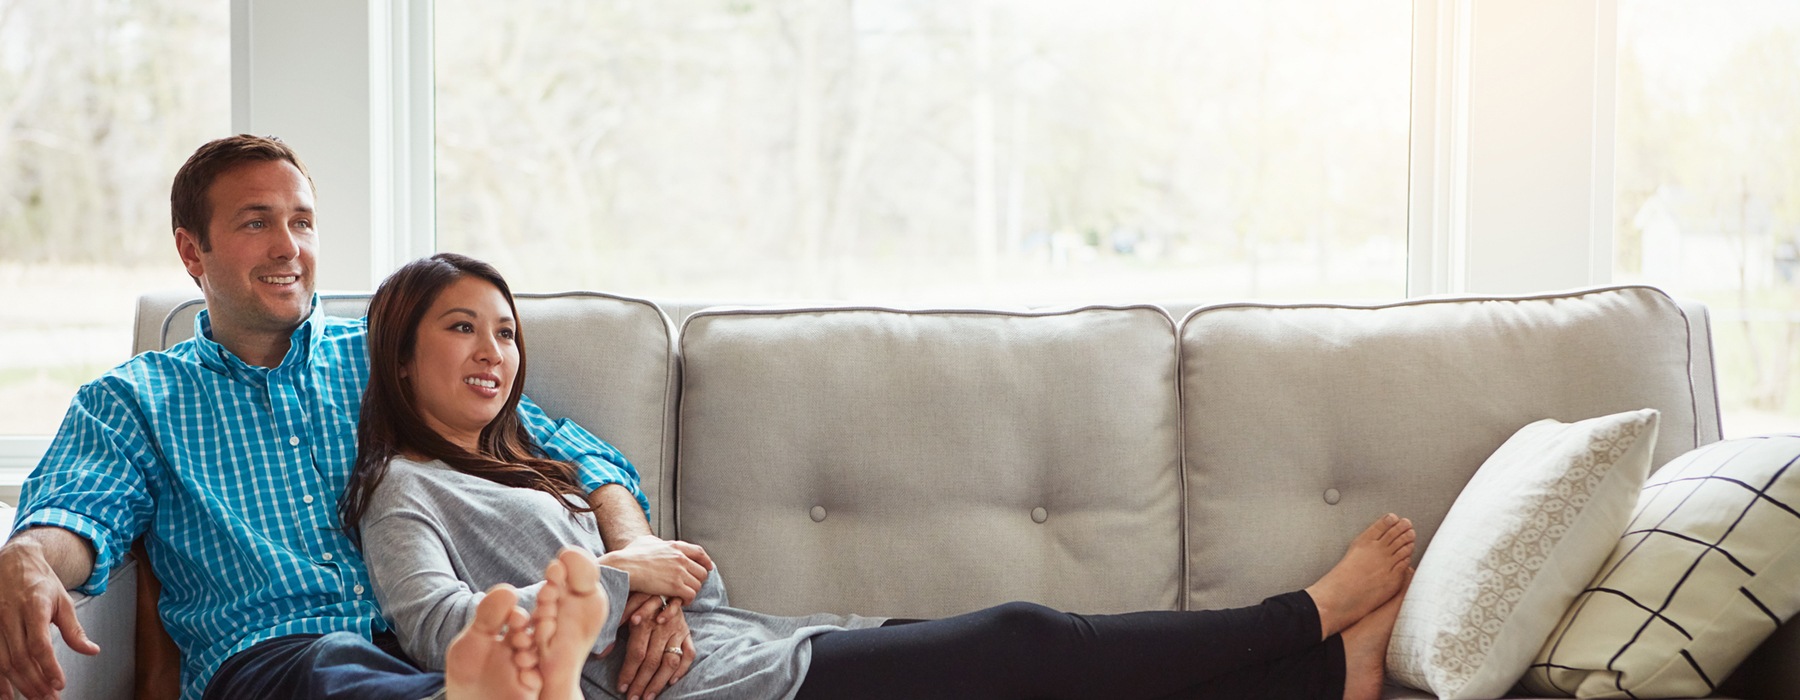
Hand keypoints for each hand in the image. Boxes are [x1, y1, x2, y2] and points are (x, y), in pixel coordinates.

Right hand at [0, 538, 100, 699]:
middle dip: (36, 682)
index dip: (48, 666)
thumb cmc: (41, 583)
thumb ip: (74, 629)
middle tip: (50, 698)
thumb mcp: (63, 600)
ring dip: (19, 684)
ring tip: (36, 698)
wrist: (14, 561)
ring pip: (4, 661)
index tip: (59, 683)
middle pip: (21, 658)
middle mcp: (10, 616)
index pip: (39, 644)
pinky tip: (7, 694)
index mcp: (33, 606)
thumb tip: (91, 651)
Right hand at [597, 536, 712, 603]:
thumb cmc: (630, 555)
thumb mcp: (645, 541)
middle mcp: (681, 558)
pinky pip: (691, 595)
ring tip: (684, 595)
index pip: (699, 552)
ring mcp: (679, 571)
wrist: (624, 567)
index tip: (709, 567)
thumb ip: (656, 542)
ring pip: (697, 585)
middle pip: (702, 571)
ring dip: (692, 591)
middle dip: (697, 580)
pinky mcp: (675, 586)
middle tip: (689, 586)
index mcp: (675, 546)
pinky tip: (680, 601)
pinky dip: (687, 600)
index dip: (706, 561)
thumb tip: (657, 542)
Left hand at [610, 593, 691, 699]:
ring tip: (648, 696)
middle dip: (641, 682)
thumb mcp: (622, 607)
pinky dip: (682, 668)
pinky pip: (689, 652)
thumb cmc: (637, 596)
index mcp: (645, 620)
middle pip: (652, 660)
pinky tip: (672, 681)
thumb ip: (612, 628)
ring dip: (659, 681)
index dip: (628, 672)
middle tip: (633, 698)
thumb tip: (601, 653)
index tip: (621, 687)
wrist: (663, 580)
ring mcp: (677, 630)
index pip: (637, 653)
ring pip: (671, 660)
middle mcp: (663, 626)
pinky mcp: (687, 632)